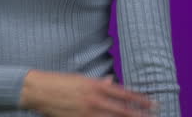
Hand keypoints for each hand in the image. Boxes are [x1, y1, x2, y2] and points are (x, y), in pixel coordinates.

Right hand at [20, 70, 158, 116]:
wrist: (38, 90)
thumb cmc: (59, 82)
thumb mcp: (81, 79)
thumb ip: (98, 83)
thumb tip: (112, 82)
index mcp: (96, 87)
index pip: (125, 94)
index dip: (141, 100)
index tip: (154, 103)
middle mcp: (94, 101)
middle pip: (123, 112)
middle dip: (139, 115)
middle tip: (153, 116)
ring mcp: (86, 114)